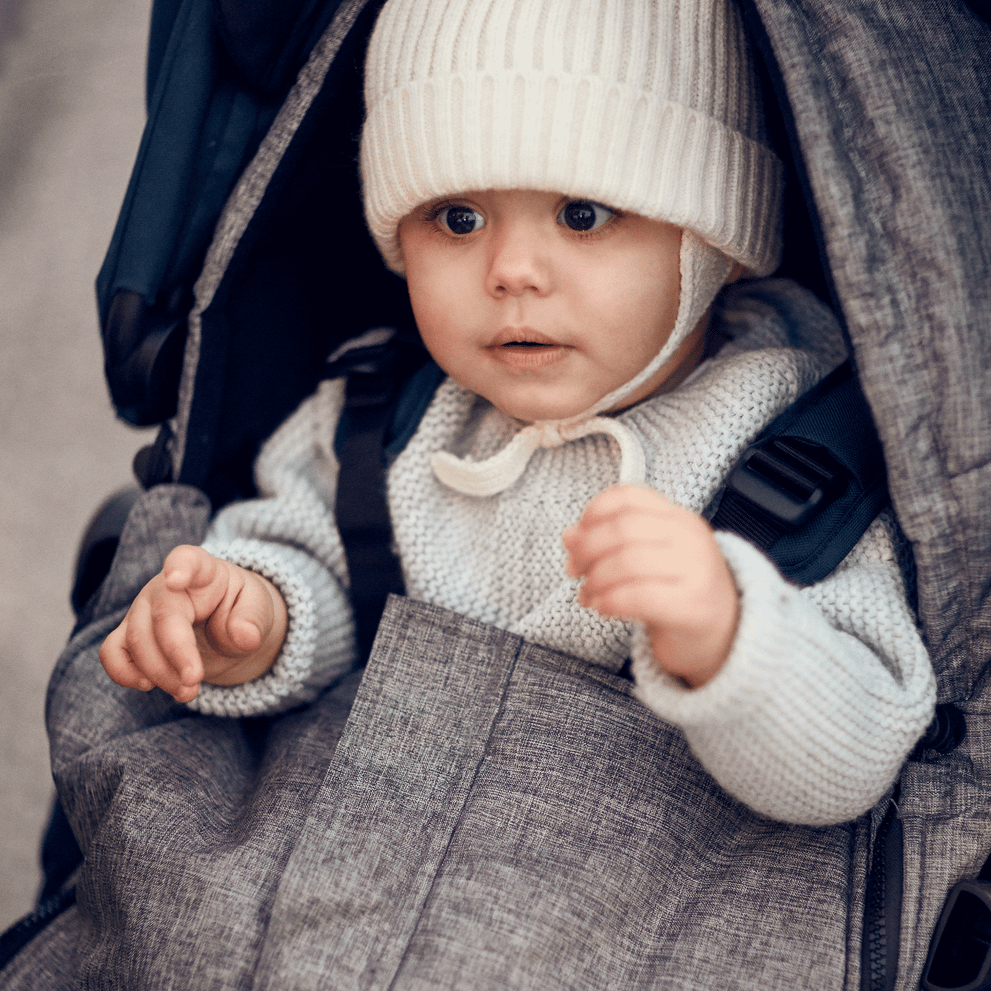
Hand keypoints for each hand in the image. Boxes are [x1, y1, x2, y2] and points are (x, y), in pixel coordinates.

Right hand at [100, 545, 287, 702]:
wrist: (225, 623)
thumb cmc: (240, 608)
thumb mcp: (258, 609)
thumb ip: (254, 620)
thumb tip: (245, 637)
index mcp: (203, 571)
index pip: (188, 560)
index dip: (180, 568)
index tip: (175, 578)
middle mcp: (165, 587)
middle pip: (161, 617)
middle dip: (176, 655)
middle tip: (194, 683)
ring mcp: (142, 610)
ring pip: (135, 640)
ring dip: (159, 673)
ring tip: (188, 693)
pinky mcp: (129, 635)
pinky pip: (112, 653)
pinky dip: (124, 673)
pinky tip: (149, 686)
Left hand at [562, 484, 738, 687]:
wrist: (725, 635)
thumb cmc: (679, 592)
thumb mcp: (648, 558)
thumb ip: (611, 541)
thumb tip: (570, 536)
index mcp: (679, 518)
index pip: (630, 496)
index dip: (594, 512)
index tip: (577, 535)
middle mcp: (690, 538)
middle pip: (623, 528)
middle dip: (587, 549)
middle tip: (573, 570)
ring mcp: (695, 571)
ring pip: (627, 561)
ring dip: (595, 579)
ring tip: (588, 594)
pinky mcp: (692, 606)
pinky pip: (638, 596)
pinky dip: (610, 601)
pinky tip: (602, 608)